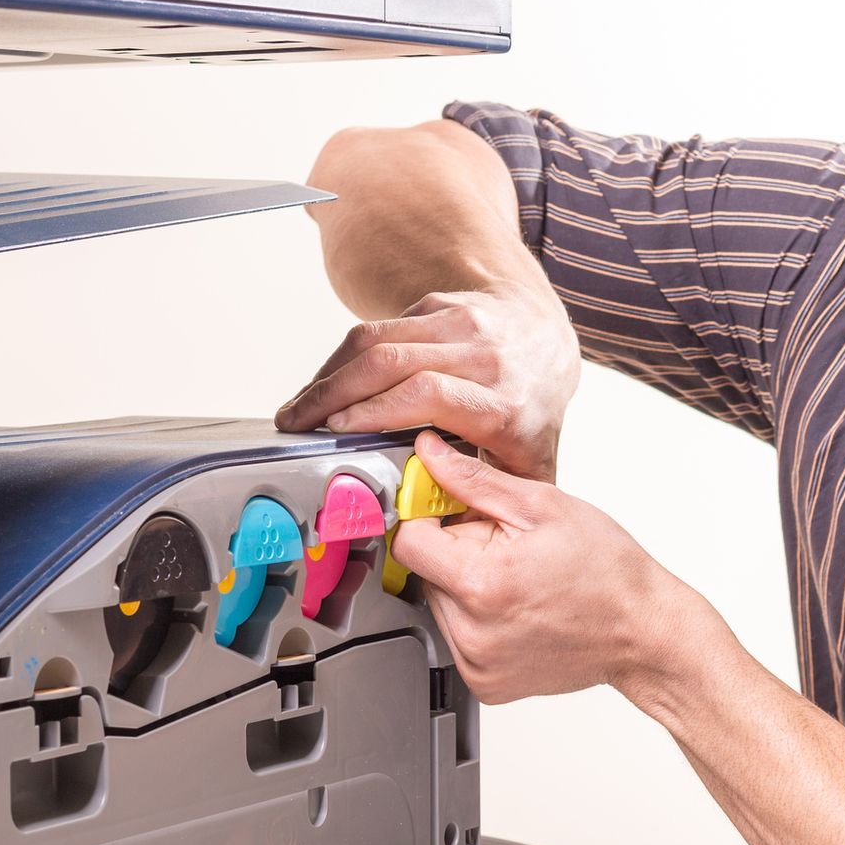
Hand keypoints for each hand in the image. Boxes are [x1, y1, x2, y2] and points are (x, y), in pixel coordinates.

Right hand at [275, 279, 579, 481]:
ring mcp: (461, 323)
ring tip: (300, 407)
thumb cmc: (532, 408)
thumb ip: (492, 496)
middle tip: (298, 426)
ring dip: (328, 375)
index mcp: (505, 403)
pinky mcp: (439, 304)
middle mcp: (484, 356)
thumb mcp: (527, 462)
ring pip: (377, 338)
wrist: (546, 339)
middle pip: (393, 363)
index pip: (431, 395)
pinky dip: (343, 358)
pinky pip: (380, 326)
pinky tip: (326, 384)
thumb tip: (451, 540)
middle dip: (334, 394)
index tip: (339, 433)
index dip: (378, 410)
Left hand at [392, 432, 685, 704]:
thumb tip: (430, 456)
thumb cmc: (607, 570)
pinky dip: (479, 618)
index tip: (453, 510)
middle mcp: (471, 632)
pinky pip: (459, 636)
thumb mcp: (543, 506)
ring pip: (440, 605)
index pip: (409, 541)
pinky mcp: (485, 682)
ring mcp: (477, 664)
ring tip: (517, 579)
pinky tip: (518, 607)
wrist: (643, 630)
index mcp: (481, 583)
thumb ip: (475, 480)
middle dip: (456, 551)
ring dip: (466, 585)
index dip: (428, 516)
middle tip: (506, 546)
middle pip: (425, 573)